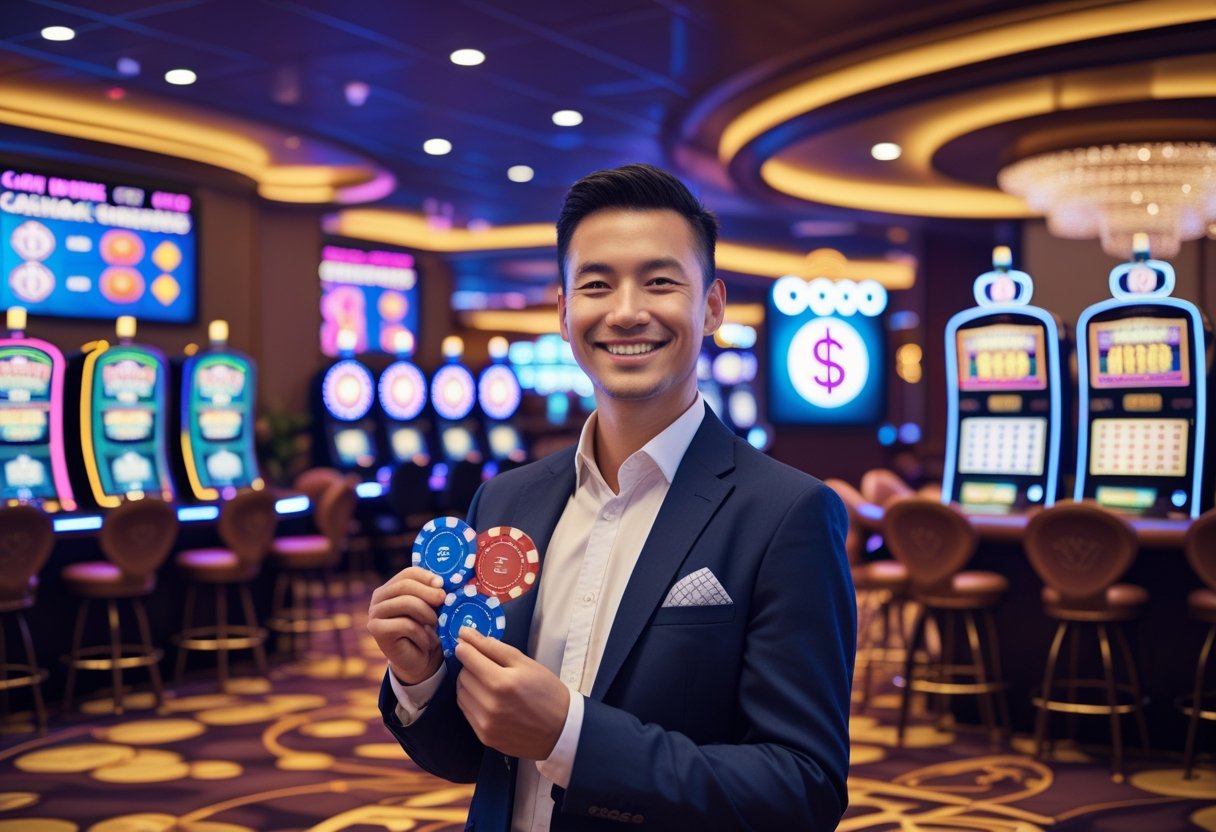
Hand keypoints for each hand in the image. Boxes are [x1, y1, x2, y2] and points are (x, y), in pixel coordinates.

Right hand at [367, 566, 447, 683]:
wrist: (419, 659)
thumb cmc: (427, 630)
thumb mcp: (432, 607)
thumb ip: (434, 592)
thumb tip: (443, 583)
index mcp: (391, 588)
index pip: (408, 573)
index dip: (426, 576)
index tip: (442, 584)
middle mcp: (378, 598)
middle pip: (405, 586)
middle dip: (429, 592)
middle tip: (444, 600)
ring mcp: (375, 613)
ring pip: (406, 603)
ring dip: (427, 614)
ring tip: (435, 624)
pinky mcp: (376, 630)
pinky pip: (404, 624)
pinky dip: (420, 633)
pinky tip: (425, 641)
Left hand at [454, 627, 570, 759]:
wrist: (561, 731)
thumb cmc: (546, 692)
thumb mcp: (526, 663)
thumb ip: (493, 647)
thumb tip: (466, 635)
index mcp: (502, 683)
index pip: (468, 658)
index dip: (465, 646)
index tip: (466, 641)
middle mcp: (489, 705)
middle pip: (462, 675)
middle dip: (470, 665)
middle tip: (486, 664)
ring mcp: (485, 723)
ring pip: (461, 693)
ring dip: (470, 683)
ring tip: (489, 682)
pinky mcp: (483, 736)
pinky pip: (466, 710)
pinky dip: (472, 700)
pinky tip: (488, 698)